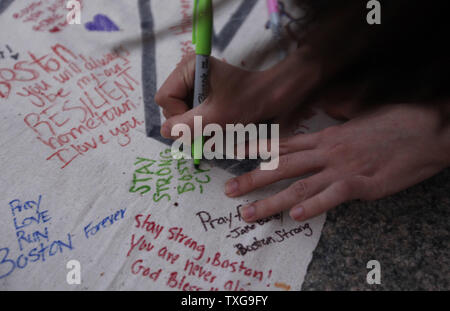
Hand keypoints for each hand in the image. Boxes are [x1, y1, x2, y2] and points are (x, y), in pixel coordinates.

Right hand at [155, 48, 320, 138]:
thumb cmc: (250, 100)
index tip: (201, 123)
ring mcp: (195, 81)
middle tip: (210, 129)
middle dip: (188, 122)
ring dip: (197, 125)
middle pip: (171, 105)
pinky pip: (192, 112)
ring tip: (217, 127)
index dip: (178, 116)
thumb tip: (165, 132)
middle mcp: (188, 71)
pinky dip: (203, 123)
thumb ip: (189, 126)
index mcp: (189, 67)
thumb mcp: (217, 117)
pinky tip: (218, 124)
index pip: (165, 98)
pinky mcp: (203, 91)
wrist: (274, 94)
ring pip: (181, 112)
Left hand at [225, 104, 449, 221]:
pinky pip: (332, 196)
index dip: (256, 149)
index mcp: (324, 137)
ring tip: (249, 213)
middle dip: (252, 179)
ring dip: (272, 201)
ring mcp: (342, 168)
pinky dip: (313, 207)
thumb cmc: (394, 122)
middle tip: (229, 192)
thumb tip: (325, 113)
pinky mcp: (362, 184)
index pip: (282, 143)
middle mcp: (326, 152)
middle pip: (282, 166)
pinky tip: (295, 216)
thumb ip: (336, 119)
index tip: (233, 154)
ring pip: (299, 185)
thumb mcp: (357, 117)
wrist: (425, 128)